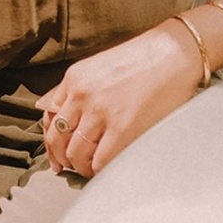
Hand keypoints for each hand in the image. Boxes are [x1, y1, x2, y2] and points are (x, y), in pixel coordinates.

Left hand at [36, 20, 201, 177]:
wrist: (174, 51)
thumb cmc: (144, 58)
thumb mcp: (100, 66)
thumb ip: (81, 88)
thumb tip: (69, 117)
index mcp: (74, 78)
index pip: (48, 115)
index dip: (52, 137)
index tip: (58, 149)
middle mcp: (81, 94)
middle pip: (56, 138)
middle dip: (60, 157)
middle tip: (68, 166)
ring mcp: (100, 112)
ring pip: (75, 153)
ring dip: (80, 166)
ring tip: (90, 168)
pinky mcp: (122, 127)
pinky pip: (99, 160)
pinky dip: (98, 170)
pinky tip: (105, 169)